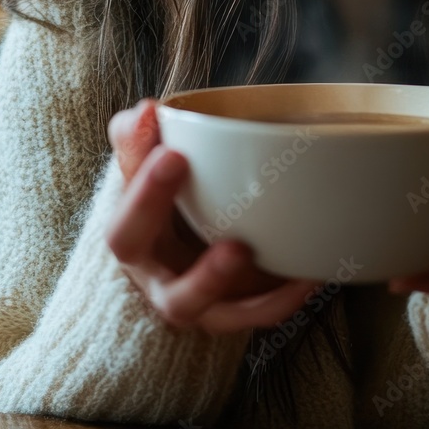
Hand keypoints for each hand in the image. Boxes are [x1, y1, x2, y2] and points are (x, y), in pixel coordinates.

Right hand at [105, 99, 321, 334]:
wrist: (187, 275)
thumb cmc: (174, 216)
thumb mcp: (155, 180)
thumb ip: (144, 145)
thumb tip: (146, 112)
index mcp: (133, 235)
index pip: (122, 212)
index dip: (139, 182)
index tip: (169, 146)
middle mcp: (151, 272)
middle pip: (136, 250)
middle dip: (151, 201)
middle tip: (178, 161)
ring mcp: (189, 300)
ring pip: (188, 301)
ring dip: (211, 277)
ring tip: (241, 249)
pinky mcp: (227, 315)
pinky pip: (252, 315)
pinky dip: (278, 299)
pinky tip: (307, 276)